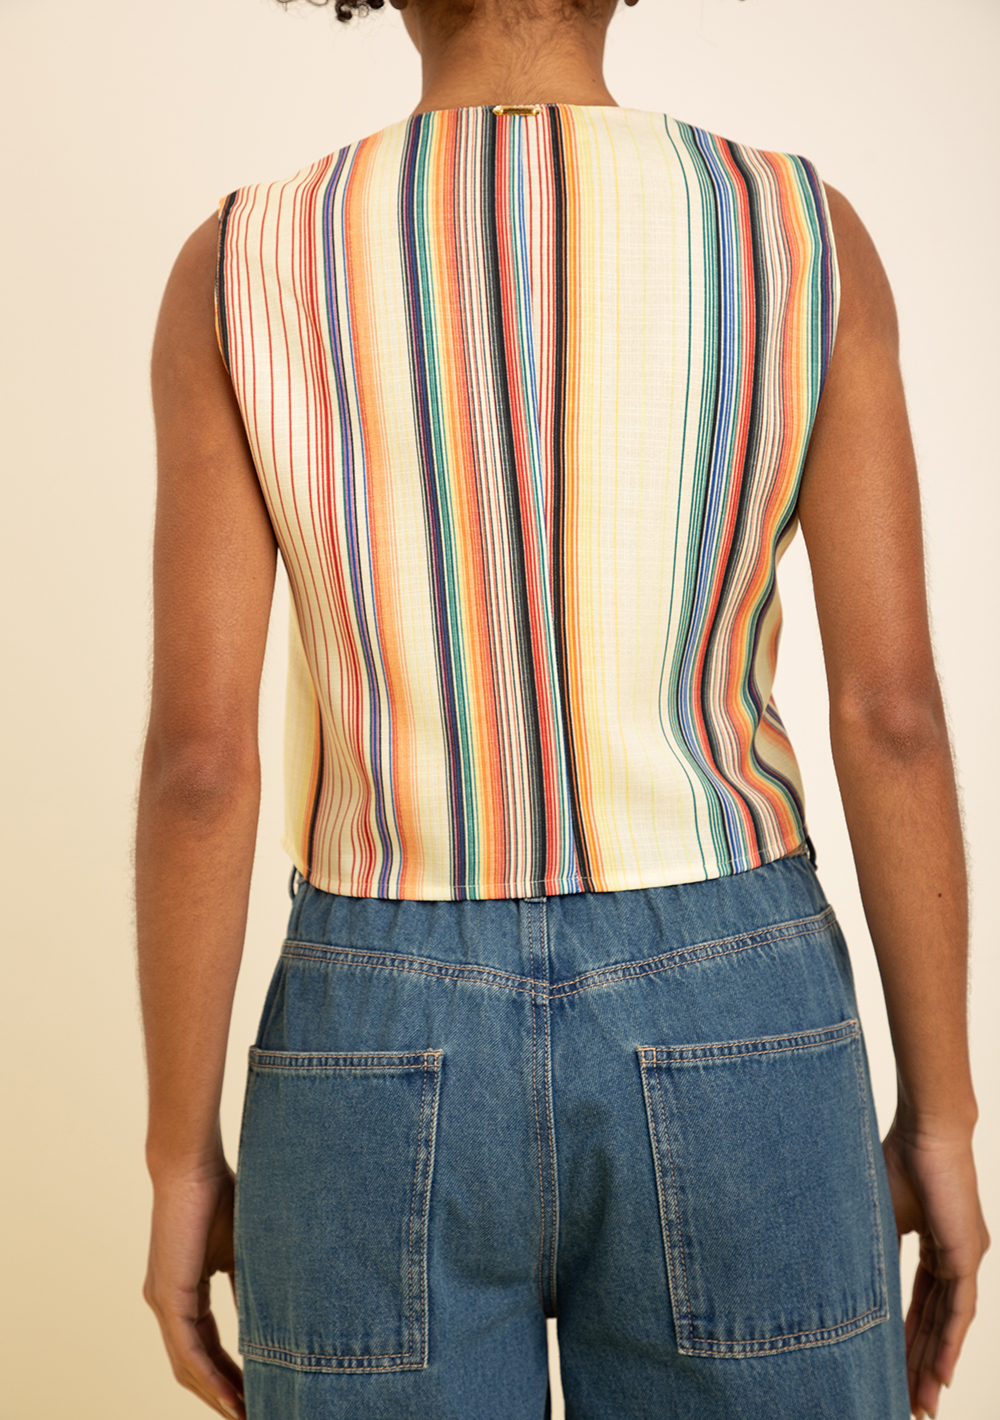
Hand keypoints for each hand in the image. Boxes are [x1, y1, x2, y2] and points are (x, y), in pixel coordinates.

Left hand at [143, 1162, 244, 1418]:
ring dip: (217, 1394)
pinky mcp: (167, 1296)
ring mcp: (163, 1301)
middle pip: (194, 1365)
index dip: (230, 1374)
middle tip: (254, 1412)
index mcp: (183, 1291)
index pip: (205, 1346)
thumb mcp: (243, 1252)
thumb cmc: (221, 1196)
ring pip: (188, 1365)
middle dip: (225, 1393)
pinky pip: (187, 1351)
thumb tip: (273, 1321)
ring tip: (246, 1413)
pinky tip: (231, 1396)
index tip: (257, 1392)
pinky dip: (210, 1377)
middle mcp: (166, 1302)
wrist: (194, 1165)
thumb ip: (248, 1288)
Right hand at [881, 1116, 989, 1418]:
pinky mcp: (968, 1255)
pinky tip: (939, 1373)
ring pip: (948, 1323)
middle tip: (907, 1401)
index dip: (907, 1338)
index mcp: (935, 1246)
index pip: (921, 1304)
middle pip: (936, 1322)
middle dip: (919, 1364)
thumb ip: (872, 1251)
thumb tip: (841, 1281)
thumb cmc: (896, 1160)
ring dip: (932, 1363)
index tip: (893, 1370)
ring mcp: (966, 1258)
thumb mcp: (878, 1216)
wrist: (925, 1131)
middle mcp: (956, 1258)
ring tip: (921, 1401)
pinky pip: (959, 1310)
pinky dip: (948, 1343)